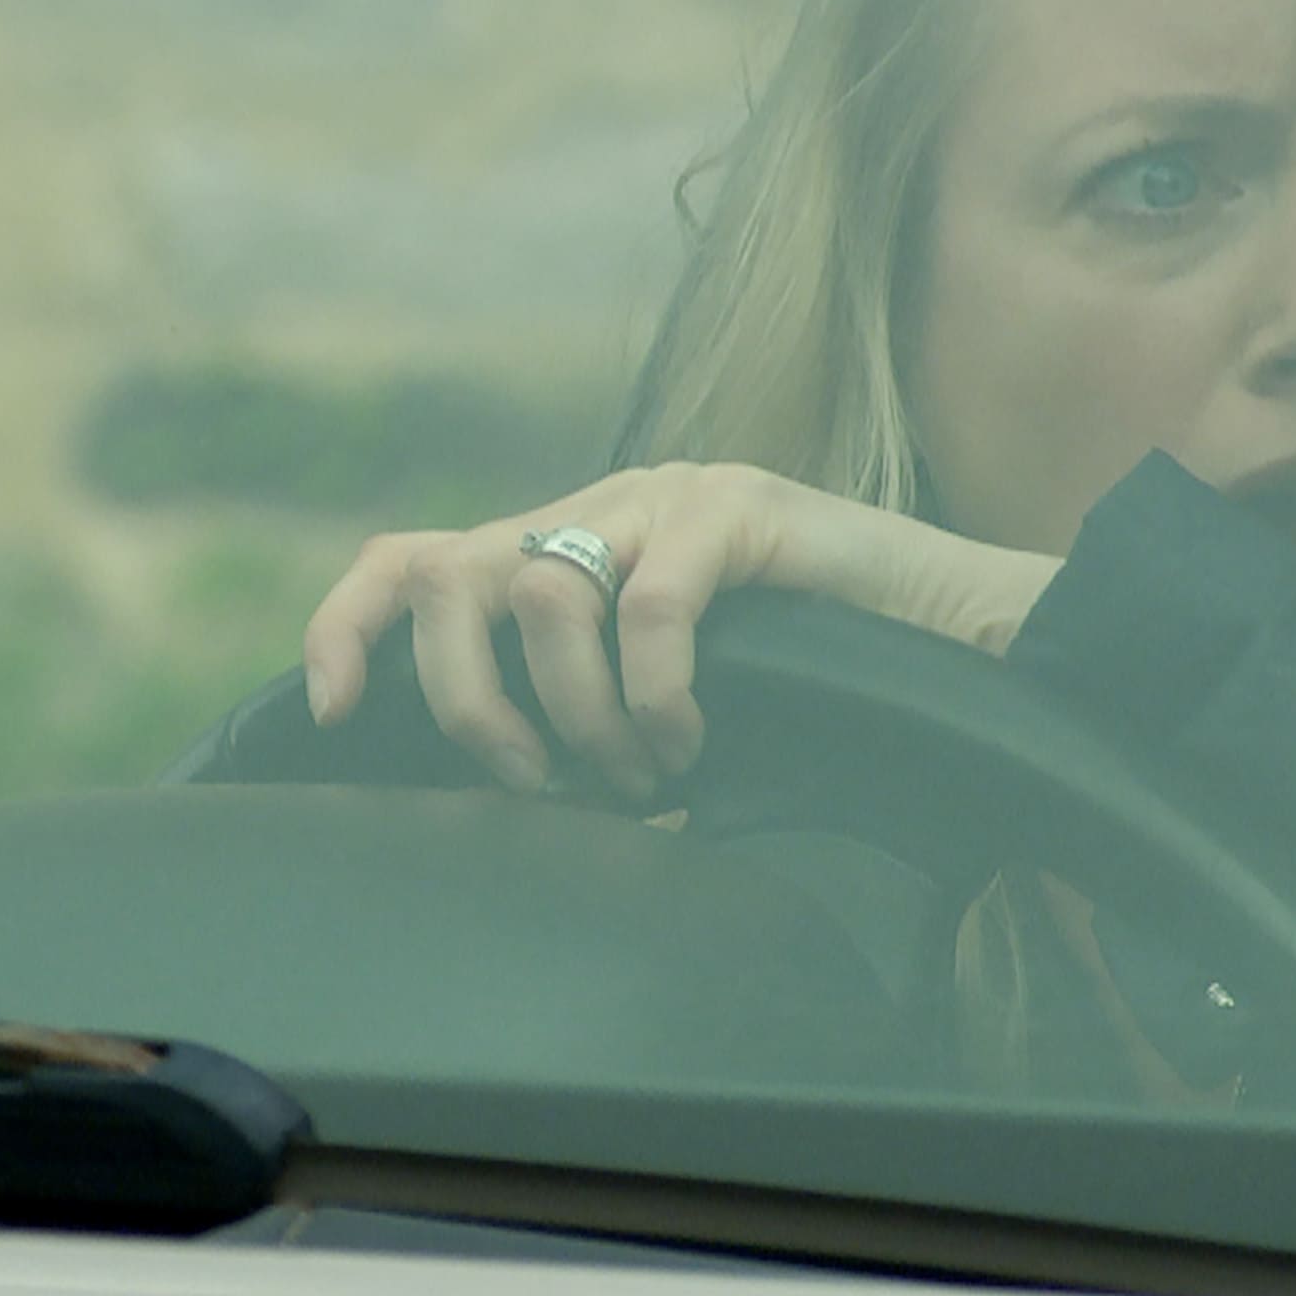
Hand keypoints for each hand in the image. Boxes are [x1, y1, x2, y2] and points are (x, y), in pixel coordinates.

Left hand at [300, 461, 1060, 797]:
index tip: (332, 714)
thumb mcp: (662, 708)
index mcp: (569, 550)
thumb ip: (576, 721)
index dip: (351, 628)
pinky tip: (696, 746)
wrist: (964, 645)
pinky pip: (650, 607)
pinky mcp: (740, 507)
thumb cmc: (820, 695)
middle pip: (451, 575)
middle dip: (468, 703)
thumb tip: (491, 799)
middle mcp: (601, 507)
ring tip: (643, 774)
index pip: (414, 559)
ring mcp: (668, 496)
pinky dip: (655, 697)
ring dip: (577, 716)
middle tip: (539, 782)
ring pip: (541, 594)